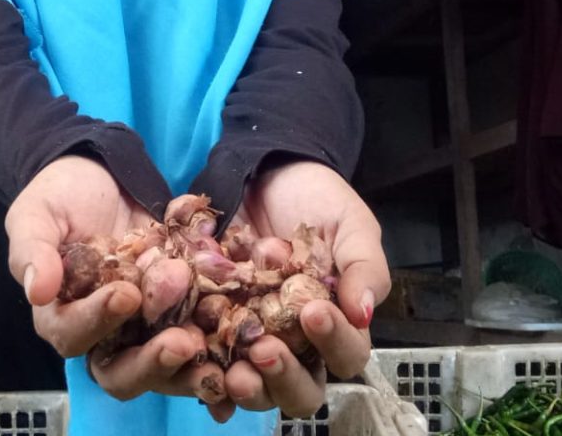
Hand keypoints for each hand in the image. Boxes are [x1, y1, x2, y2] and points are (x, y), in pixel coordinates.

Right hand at [5, 156, 228, 408]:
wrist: (103, 171)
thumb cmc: (60, 194)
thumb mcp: (37, 213)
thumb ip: (33, 250)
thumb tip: (37, 291)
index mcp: (62, 316)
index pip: (74, 335)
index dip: (98, 321)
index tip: (125, 294)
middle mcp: (105, 334)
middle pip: (123, 371)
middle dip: (153, 362)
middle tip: (182, 342)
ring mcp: (147, 327)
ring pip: (167, 366)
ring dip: (193, 367)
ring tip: (218, 352)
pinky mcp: (183, 312)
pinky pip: (205, 336)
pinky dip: (224, 342)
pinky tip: (248, 339)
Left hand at [220, 161, 388, 418]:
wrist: (266, 171)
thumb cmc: (318, 201)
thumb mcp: (351, 225)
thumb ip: (364, 266)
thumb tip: (364, 314)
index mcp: (336, 324)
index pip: (346, 354)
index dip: (333, 342)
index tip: (313, 312)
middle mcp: (295, 343)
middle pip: (299, 390)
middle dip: (283, 377)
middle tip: (265, 350)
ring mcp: (251, 338)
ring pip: (254, 385)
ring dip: (245, 384)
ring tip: (231, 370)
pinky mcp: (211, 326)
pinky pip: (206, 361)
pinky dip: (203, 372)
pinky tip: (197, 364)